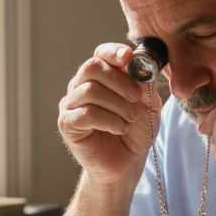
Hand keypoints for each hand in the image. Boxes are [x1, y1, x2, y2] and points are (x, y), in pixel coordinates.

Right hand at [58, 43, 161, 189]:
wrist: (127, 163)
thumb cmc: (136, 131)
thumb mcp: (148, 104)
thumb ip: (144, 83)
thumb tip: (138, 64)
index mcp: (100, 77)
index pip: (101, 54)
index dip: (113, 52)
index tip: (128, 57)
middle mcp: (81, 86)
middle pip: (91, 67)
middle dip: (119, 81)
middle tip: (136, 97)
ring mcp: (71, 104)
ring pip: (90, 90)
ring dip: (117, 105)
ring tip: (130, 119)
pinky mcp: (67, 124)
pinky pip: (86, 113)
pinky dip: (109, 120)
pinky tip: (120, 129)